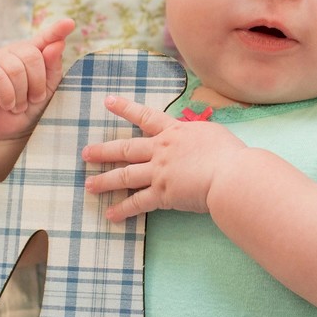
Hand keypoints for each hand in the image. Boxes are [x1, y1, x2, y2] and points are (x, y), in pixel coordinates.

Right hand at [0, 18, 74, 142]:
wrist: (11, 128)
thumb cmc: (32, 104)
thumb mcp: (49, 87)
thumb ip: (53, 66)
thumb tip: (58, 44)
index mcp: (34, 51)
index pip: (47, 37)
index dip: (57, 30)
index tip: (70, 23)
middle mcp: (14, 51)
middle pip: (31, 56)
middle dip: (37, 83)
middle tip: (33, 98)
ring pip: (15, 69)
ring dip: (22, 94)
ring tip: (20, 105)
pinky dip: (8, 96)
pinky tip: (8, 104)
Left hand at [82, 96, 247, 221]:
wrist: (230, 174)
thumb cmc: (230, 154)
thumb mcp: (212, 135)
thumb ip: (198, 136)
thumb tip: (196, 140)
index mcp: (175, 132)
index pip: (145, 116)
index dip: (125, 108)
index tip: (107, 101)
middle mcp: (162, 150)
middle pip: (126, 149)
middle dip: (104, 151)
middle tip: (86, 154)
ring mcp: (159, 172)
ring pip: (125, 176)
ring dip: (105, 181)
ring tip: (89, 185)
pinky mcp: (162, 194)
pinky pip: (138, 203)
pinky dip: (123, 209)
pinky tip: (110, 214)